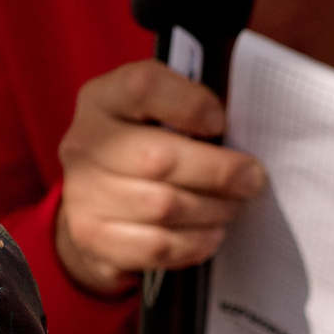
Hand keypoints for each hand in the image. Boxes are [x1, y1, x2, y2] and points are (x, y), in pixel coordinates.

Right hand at [56, 60, 266, 296]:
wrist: (94, 200)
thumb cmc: (141, 148)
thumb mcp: (155, 114)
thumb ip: (189, 113)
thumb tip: (237, 142)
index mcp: (104, 98)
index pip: (144, 87)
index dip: (191, 104)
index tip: (221, 123)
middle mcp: (84, 143)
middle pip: (158, 158)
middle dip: (218, 172)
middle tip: (251, 180)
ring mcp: (82, 194)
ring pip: (162, 207)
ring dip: (212, 210)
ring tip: (232, 207)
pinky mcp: (92, 238)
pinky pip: (156, 246)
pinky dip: (194, 243)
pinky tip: (211, 234)